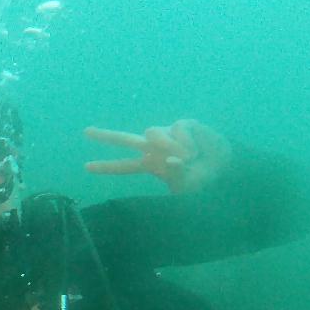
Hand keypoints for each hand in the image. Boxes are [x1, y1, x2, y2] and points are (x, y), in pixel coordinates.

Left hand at [83, 119, 231, 193]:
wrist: (224, 168)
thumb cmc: (201, 180)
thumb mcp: (187, 185)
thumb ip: (176, 175)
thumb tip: (170, 158)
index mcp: (149, 165)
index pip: (123, 166)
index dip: (106, 167)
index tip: (86, 167)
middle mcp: (153, 147)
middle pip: (124, 139)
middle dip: (105, 136)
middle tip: (85, 132)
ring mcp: (166, 134)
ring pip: (152, 133)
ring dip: (170, 147)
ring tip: (189, 158)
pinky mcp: (182, 124)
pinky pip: (177, 129)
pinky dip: (189, 143)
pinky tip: (198, 149)